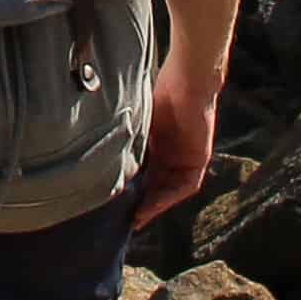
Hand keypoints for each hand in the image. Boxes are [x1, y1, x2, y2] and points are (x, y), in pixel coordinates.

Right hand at [127, 59, 221, 225]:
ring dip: (155, 205)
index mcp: (157, 142)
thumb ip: (130, 137)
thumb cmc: (162, 90)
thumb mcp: (140, 121)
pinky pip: (184, 186)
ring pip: (170, 189)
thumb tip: (101, 151)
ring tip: (137, 218)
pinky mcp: (199, 160)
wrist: (187, 80)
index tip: (116, 202)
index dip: (132, 188)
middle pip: (157, 184)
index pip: (145, 171)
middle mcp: (172, 153)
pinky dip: (169, 197)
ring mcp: (186, 157)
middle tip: (125, 219)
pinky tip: (153, 204)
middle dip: (142, 203)